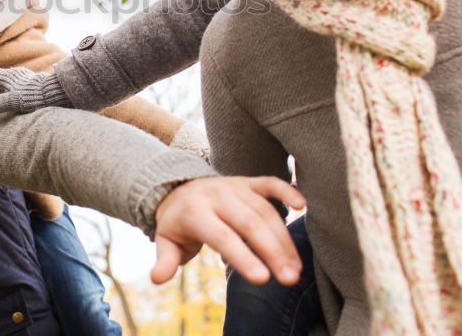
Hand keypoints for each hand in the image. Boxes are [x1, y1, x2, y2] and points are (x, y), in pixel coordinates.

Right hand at [0, 67, 71, 115]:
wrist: (64, 93)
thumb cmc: (39, 99)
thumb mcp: (14, 102)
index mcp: (8, 78)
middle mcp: (16, 76)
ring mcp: (26, 80)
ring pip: (4, 79)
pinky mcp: (35, 86)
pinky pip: (13, 84)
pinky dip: (4, 87)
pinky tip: (10, 92)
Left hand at [151, 176, 305, 285]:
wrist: (179, 189)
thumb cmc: (177, 224)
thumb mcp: (165, 241)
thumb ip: (164, 260)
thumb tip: (157, 277)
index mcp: (195, 212)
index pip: (222, 236)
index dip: (242, 257)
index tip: (262, 279)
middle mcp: (217, 196)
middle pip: (250, 223)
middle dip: (272, 251)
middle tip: (289, 278)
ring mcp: (234, 186)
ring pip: (265, 211)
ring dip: (284, 239)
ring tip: (296, 268)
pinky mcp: (248, 182)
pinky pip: (270, 183)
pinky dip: (287, 191)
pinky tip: (303, 206)